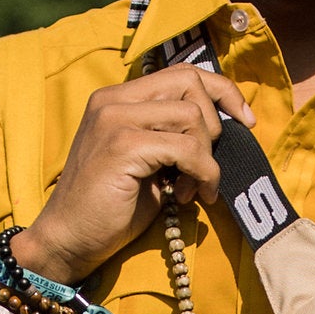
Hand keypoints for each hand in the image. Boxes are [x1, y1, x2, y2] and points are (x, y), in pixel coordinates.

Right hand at [15, 62, 248, 287]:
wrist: (69, 240)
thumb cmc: (111, 208)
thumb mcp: (149, 161)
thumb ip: (173, 136)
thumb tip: (223, 127)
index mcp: (118, 98)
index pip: (183, 73)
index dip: (222, 91)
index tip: (245, 121)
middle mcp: (113, 100)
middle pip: (191, 83)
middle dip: (213, 126)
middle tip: (204, 167)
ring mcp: (114, 119)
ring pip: (191, 115)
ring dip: (205, 157)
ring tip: (192, 188)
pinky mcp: (122, 145)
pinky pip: (185, 148)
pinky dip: (202, 173)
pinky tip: (191, 195)